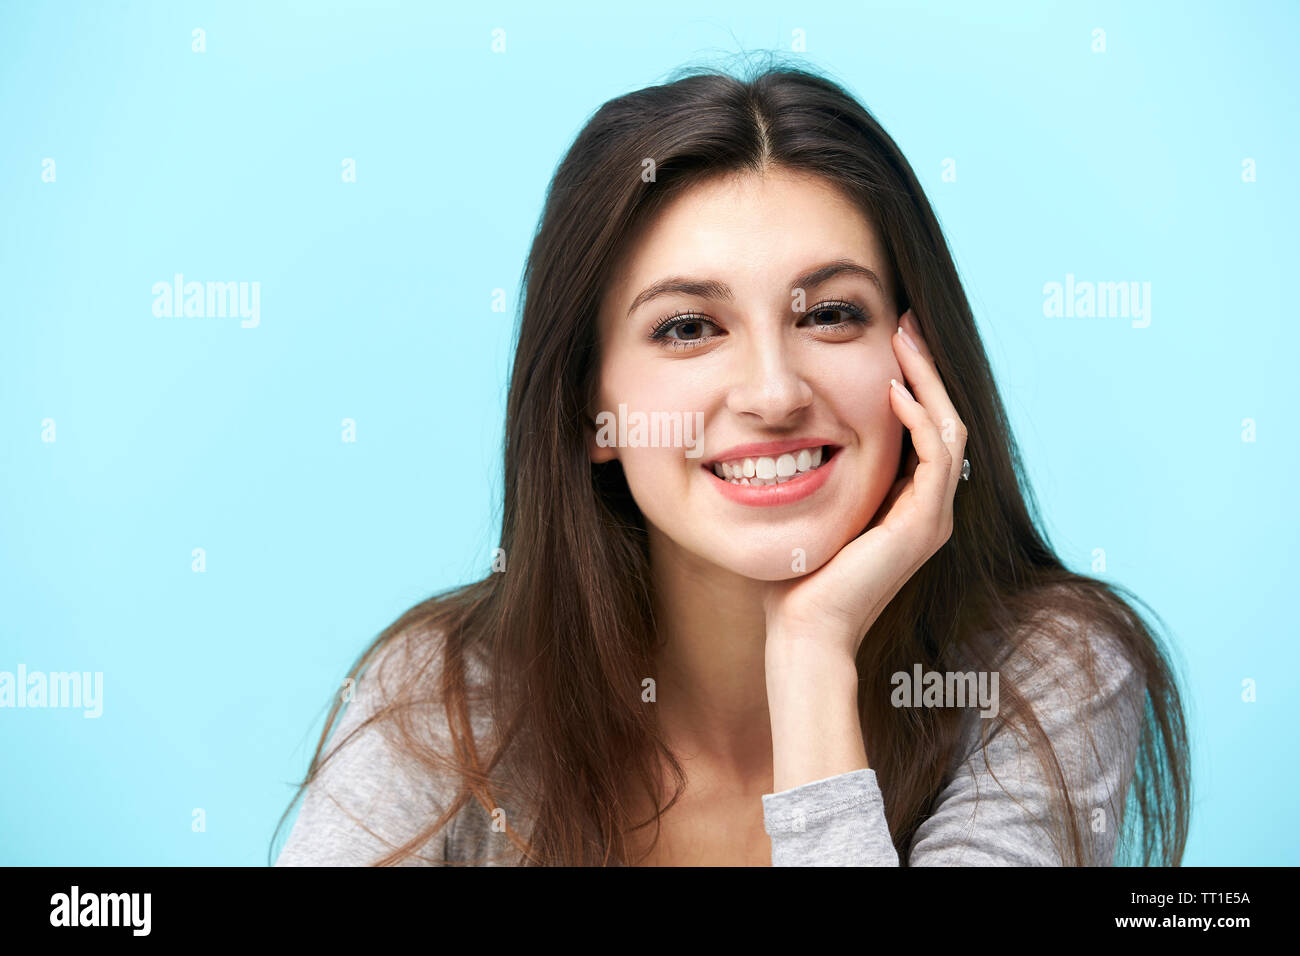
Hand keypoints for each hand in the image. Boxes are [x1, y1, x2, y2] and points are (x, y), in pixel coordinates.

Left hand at [763, 309, 967, 659]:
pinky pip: (936, 457)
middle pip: (945, 420)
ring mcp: (931, 518)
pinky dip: (917, 418)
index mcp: (908, 505)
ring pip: (948, 430)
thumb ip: (821, 474)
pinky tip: (892, 390)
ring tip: (903, 339)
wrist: (804, 630)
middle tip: (907, 322)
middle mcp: (929, 509)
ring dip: (927, 381)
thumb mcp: (813, 508)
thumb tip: (789, 431)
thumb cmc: (797, 577)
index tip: (891, 338)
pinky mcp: (922, 525)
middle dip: (926, 368)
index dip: (914, 381)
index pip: (925, 428)